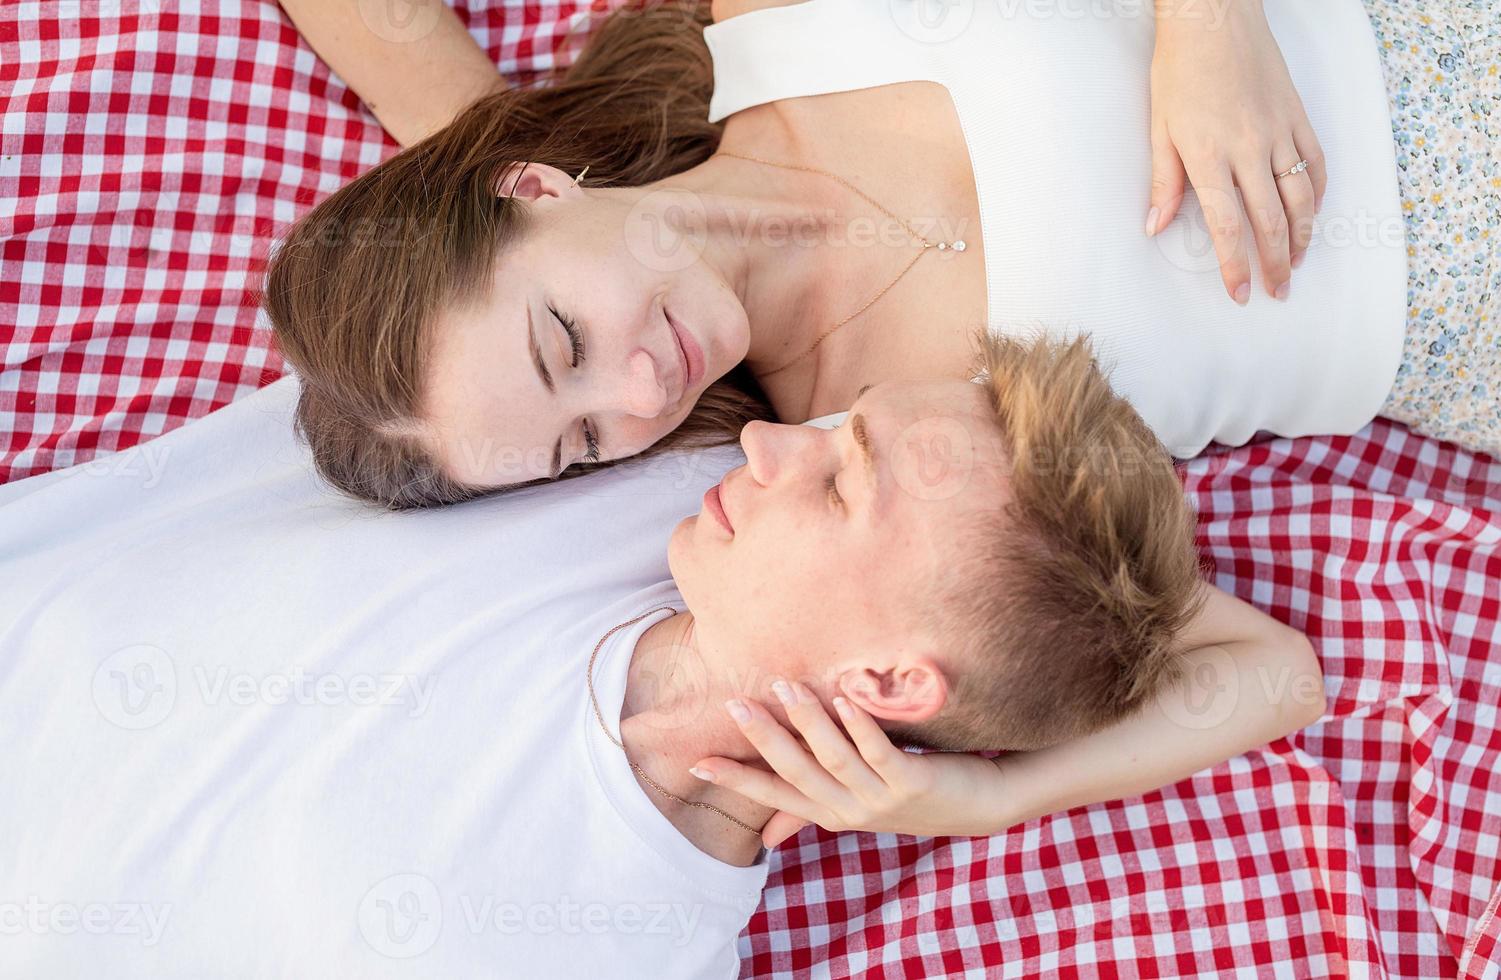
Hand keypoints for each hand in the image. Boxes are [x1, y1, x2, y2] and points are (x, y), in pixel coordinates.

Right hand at [689, 679, 1008, 847]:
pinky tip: (846, 698)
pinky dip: (860, 725)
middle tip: (737, 704)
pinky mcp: (913, 783)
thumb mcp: (859, 806)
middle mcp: (852, 811)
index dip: (737, 779)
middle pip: (798, 772)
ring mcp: (882, 799)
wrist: (981, 805)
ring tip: (786, 687)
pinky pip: (881, 751)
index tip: (698, 763)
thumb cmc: (913, 796)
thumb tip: (767, 835)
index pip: (774, 794)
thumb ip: (813, 810)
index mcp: (832, 813)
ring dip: (808, 722)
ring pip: (835, 758)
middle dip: (765, 739)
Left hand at [1145, 1, 1325, 303]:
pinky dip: (1318, 194)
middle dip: (1276, 263)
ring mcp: (1278, 132)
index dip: (1236, 265)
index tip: (1241, 292)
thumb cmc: (1180, 70)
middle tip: (1277, 291)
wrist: (1214, 19)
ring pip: (1301, 197)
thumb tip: (1155, 226)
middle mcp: (1249, 149)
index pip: (1227, 226)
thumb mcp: (1159, 128)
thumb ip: (1163, 181)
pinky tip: (1312, 215)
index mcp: (1209, 156)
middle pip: (1270, 220)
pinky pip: (1316, 163)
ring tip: (1298, 262)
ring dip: (1303, 236)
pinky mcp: (1297, 116)